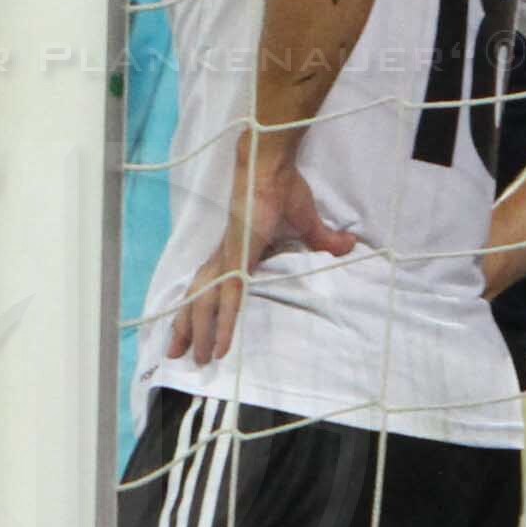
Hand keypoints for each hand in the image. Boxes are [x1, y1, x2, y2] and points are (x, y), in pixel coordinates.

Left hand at [171, 148, 353, 366]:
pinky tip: (220, 347)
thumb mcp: (307, 222)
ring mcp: (228, 259)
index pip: (214, 286)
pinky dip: (224, 323)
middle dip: (187, 327)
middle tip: (177, 355)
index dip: (203, 307)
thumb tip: (348, 245)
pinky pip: (228, 299)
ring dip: (198, 332)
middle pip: (199, 298)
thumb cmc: (283, 187)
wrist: (271, 166)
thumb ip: (323, 238)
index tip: (195, 328)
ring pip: (205, 304)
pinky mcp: (237, 258)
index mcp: (236, 251)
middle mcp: (226, 259)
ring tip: (194, 360)